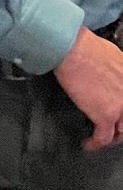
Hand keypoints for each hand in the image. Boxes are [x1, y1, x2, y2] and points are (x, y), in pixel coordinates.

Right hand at [54, 26, 122, 150]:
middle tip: (113, 127)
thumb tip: (109, 74)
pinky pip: (103, 137)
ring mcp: (121, 105)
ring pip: (121, 130)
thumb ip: (116, 69)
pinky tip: (88, 144)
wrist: (71, 48)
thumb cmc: (83, 45)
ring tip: (102, 137)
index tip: (116, 110)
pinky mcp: (105, 115)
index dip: (121, 108)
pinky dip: (95, 143)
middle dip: (121, 125)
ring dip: (111, 136)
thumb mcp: (110, 53)